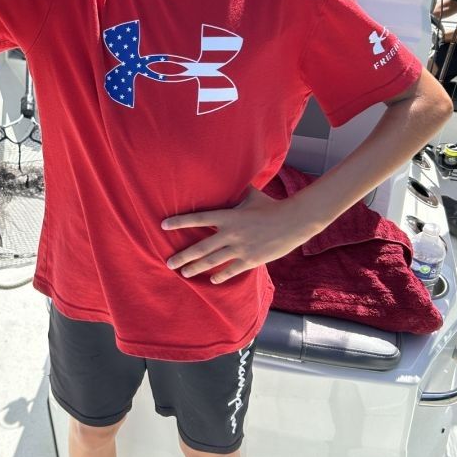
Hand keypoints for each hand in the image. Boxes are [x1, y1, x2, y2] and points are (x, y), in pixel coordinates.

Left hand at [161, 187, 307, 283]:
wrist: (293, 222)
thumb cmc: (270, 205)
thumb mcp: (250, 194)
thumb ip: (236, 190)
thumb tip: (227, 176)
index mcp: (228, 216)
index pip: (198, 218)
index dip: (180, 221)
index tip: (163, 225)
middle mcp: (231, 234)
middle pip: (200, 248)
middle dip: (182, 256)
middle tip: (168, 262)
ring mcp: (240, 249)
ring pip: (212, 261)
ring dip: (196, 268)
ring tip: (184, 273)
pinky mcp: (251, 260)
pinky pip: (231, 270)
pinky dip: (220, 276)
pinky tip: (212, 280)